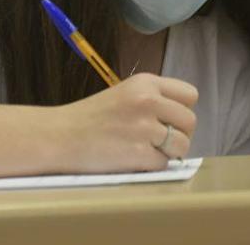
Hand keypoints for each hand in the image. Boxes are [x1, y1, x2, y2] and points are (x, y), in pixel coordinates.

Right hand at [52, 73, 197, 173]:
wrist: (59, 135)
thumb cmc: (90, 118)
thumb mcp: (124, 93)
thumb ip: (153, 99)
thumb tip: (181, 119)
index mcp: (146, 82)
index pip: (190, 95)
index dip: (181, 110)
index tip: (168, 120)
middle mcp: (148, 100)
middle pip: (190, 121)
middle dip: (178, 134)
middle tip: (157, 141)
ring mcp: (144, 127)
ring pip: (182, 144)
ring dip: (168, 153)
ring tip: (146, 151)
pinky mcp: (138, 152)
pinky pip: (163, 164)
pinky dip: (150, 166)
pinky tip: (132, 159)